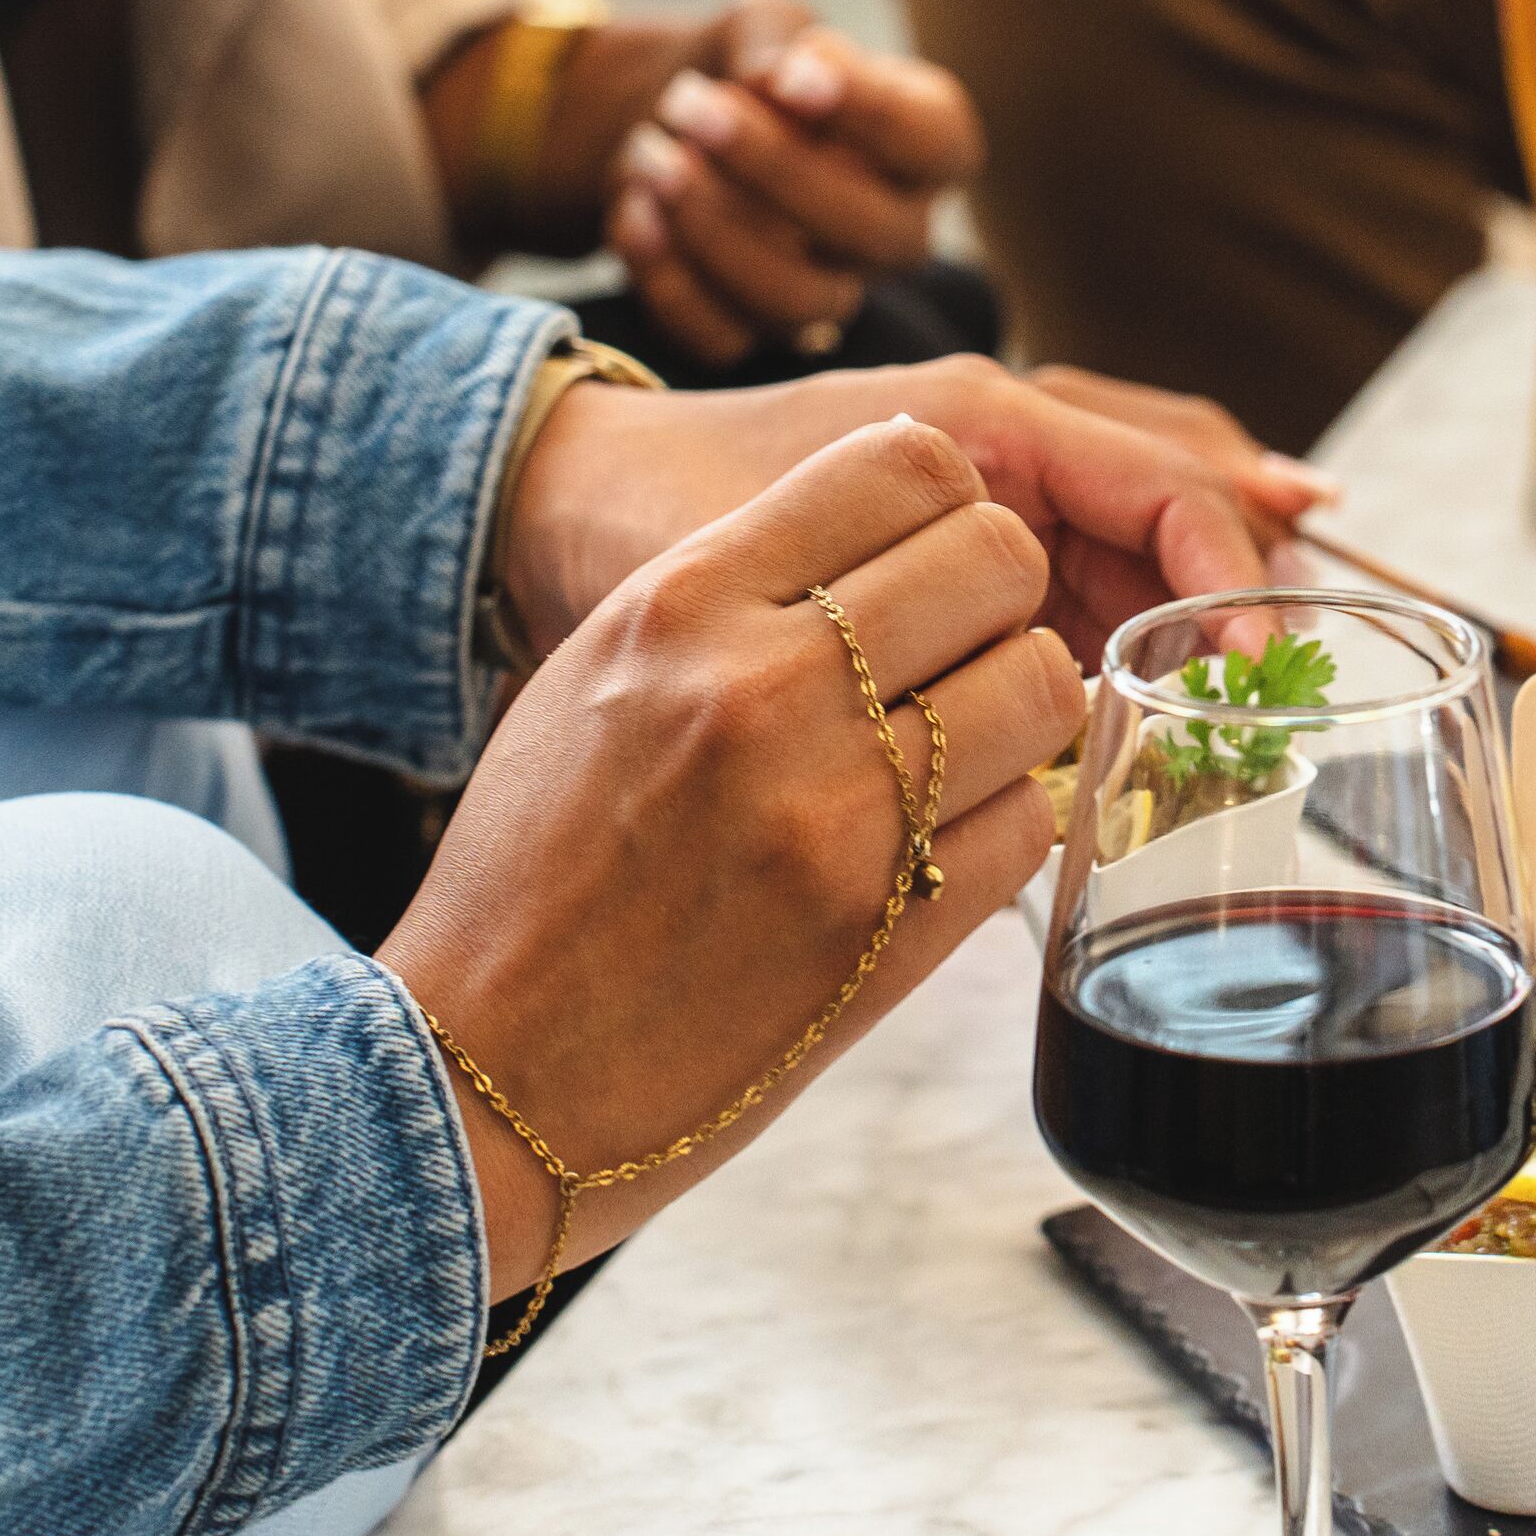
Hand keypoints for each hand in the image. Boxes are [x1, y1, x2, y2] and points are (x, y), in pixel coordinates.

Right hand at [384, 420, 1086, 1293]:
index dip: (950, 503)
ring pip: (1046, 684)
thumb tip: (892, 512)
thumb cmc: (535, 867)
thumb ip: (739, 584)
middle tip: (962, 649)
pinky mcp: (895, 930)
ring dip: (1021, 708)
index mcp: (683, 605)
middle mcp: (765, 689)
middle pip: (1002, 558)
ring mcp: (839, 815)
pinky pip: (1037, 817)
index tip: (933, 552)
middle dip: (1002, 596)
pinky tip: (947, 836)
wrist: (490, 1072)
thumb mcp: (600, 673)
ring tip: (960, 744)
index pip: (907, 463)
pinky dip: (1010, 819)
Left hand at [497, 354, 1328, 663]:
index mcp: (974, 418)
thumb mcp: (772, 561)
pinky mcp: (967, 536)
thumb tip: (1044, 680)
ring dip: (1207, 603)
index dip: (1220, 566)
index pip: (1155, 477)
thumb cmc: (651, 516)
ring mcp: (990, 484)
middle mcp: (1001, 437)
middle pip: (1181, 487)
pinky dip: (1146, 617)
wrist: (559, 504)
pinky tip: (1176, 689)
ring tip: (1256, 695)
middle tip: (1286, 683)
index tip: (1246, 661)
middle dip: (1246, 577)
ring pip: (1150, 526)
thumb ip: (896, 600)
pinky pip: (1092, 563)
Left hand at [605, 0, 983, 365]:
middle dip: (775, 169)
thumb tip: (775, 81)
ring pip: (797, 301)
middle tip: (689, 103)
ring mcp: (826, 291)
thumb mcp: (760, 23)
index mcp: (921, 144)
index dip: (873, 115)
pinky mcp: (750, 331)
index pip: (938, 143)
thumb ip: (776, 40)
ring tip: (650, 156)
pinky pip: (720, 339)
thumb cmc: (742, 62)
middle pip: (874, 233)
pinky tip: (634, 212)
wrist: (666, 119)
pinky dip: (666, 279)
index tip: (793, 75)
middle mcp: (891, 231)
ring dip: (713, 229)